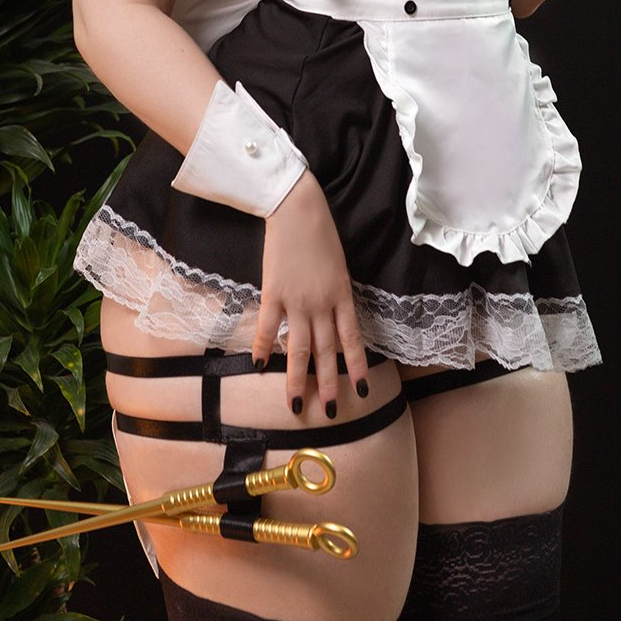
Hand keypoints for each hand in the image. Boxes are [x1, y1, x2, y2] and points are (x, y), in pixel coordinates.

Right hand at [251, 169, 370, 417]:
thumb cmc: (321, 233)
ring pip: (298, 348)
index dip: (356, 366)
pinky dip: (264, 347)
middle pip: (326, 351)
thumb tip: (333, 322)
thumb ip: (336, 296)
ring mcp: (296, 300)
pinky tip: (260, 365)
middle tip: (331, 411)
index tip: (360, 390)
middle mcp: (321, 304)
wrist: (297, 209)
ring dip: (298, 378)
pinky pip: (268, 327)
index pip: (352, 339)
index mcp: (342, 295)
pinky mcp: (273, 292)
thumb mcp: (339, 267)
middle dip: (328, 383)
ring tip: (297, 403)